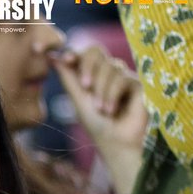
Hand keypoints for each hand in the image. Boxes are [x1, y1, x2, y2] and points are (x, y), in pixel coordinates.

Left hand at [53, 46, 148, 193]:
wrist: (116, 142)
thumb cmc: (97, 124)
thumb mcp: (79, 99)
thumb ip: (69, 78)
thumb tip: (53, 56)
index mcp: (91, 75)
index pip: (83, 54)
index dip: (74, 52)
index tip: (66, 58)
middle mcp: (108, 72)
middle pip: (96, 51)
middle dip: (88, 66)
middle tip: (85, 85)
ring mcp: (124, 75)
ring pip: (110, 66)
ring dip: (101, 90)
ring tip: (101, 110)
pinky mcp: (139, 82)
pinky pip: (123, 78)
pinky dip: (113, 94)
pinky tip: (111, 110)